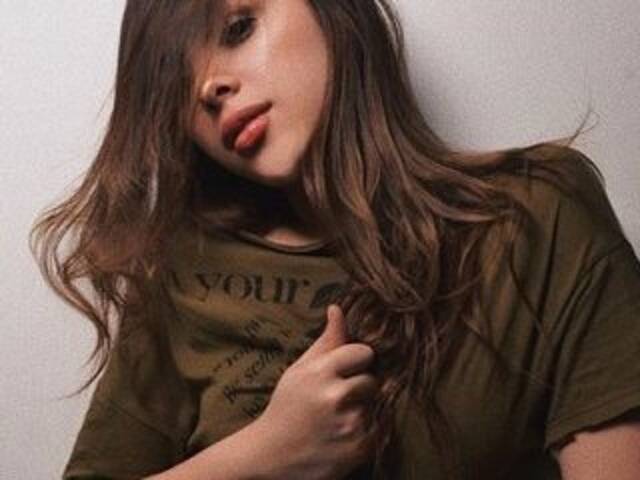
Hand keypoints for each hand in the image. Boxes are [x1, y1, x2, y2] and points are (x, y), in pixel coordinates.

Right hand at [252, 304, 378, 479]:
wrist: (270, 456)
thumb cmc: (287, 407)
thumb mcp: (300, 370)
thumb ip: (326, 341)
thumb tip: (337, 308)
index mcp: (321, 372)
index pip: (364, 352)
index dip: (356, 361)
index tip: (345, 371)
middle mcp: (336, 397)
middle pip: (372, 380)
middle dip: (360, 387)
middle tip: (338, 399)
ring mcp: (349, 425)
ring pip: (376, 405)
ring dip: (363, 411)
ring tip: (338, 419)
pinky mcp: (359, 449)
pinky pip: (379, 430)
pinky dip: (366, 432)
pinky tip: (342, 435)